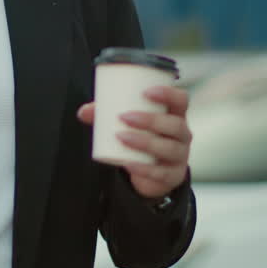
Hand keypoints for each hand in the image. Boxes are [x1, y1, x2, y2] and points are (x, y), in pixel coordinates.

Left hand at [77, 85, 192, 199]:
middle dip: (151, 120)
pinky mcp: (173, 175)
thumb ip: (107, 115)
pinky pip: (162, 173)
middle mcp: (183, 134)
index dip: (168, 94)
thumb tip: (84, 111)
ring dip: (145, 142)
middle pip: (175, 125)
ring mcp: (180, 156)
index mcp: (175, 115)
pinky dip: (144, 168)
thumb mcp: (129, 124)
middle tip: (125, 117)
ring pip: (169, 148)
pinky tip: (129, 163)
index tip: (146, 92)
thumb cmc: (143, 137)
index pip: (181, 100)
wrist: (151, 172)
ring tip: (122, 137)